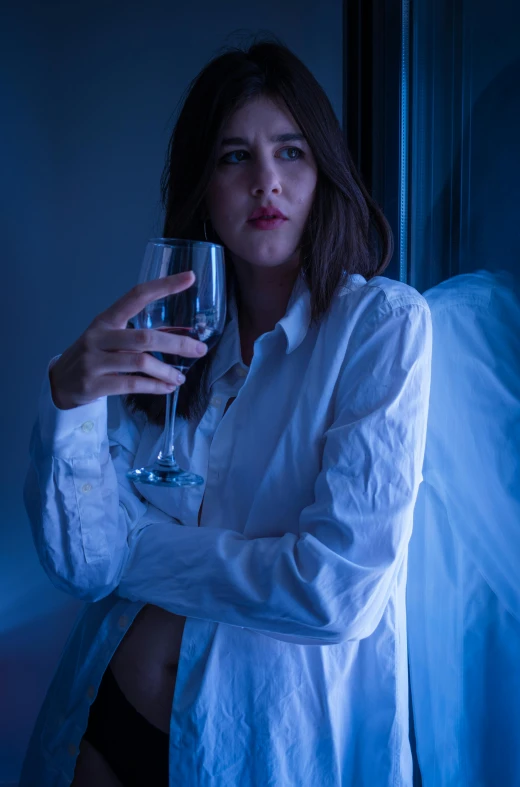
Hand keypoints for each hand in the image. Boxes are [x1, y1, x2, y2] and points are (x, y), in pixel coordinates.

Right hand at [49, 271, 208, 409]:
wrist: (59, 382)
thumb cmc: (93, 356)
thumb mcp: (111, 339)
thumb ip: (140, 336)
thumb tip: (181, 337)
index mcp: (106, 319)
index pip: (137, 295)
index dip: (164, 286)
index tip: (189, 277)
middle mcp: (99, 337)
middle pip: (145, 337)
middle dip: (177, 344)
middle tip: (199, 350)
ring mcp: (95, 361)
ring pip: (140, 362)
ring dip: (167, 371)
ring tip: (180, 377)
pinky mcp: (95, 384)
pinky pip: (132, 385)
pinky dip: (154, 387)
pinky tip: (167, 388)